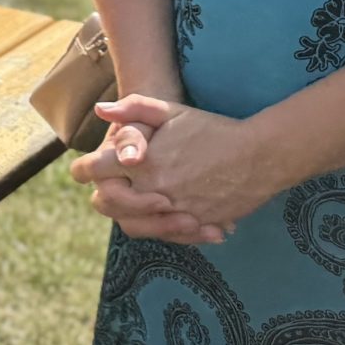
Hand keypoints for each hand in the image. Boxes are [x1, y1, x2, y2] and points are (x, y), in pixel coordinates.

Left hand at [88, 95, 286, 233]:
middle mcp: (153, 189)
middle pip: (107, 204)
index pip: (93, 171)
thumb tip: (100, 110)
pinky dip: (166, 229)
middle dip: (104, 195)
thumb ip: (133, 108)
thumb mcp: (171, 110)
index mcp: (141, 161)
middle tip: (110, 188)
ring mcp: (175, 210)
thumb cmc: (212, 129)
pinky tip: (169, 217)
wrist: (261, 154)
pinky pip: (170, 235)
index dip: (83, 169)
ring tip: (138, 204)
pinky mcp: (197, 224)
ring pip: (135, 226)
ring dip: (131, 215)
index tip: (84, 169)